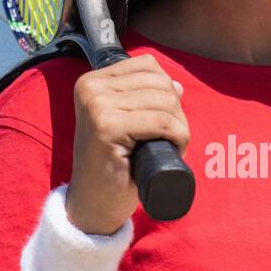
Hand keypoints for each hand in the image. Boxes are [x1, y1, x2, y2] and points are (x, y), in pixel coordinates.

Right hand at [65, 54, 189, 234]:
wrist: (94, 204)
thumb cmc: (115, 166)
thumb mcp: (127, 123)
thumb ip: (144, 99)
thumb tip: (175, 84)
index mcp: (93, 81)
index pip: (148, 66)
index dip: (166, 93)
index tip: (159, 122)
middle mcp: (90, 88)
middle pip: (160, 82)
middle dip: (176, 111)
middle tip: (166, 140)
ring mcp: (96, 106)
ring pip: (165, 100)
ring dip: (179, 126)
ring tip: (166, 147)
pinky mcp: (106, 127)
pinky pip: (163, 122)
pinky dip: (179, 137)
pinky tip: (172, 151)